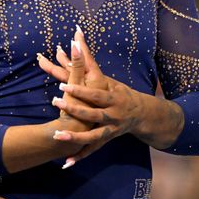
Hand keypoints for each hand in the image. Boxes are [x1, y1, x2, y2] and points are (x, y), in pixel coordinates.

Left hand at [38, 26, 145, 165]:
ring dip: (74, 138)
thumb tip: (74, 35)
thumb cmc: (120, 92)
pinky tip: (66, 164)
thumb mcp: (107, 77)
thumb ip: (88, 60)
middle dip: (74, 110)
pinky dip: (79, 157)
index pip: (94, 94)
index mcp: (112, 98)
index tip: (61, 86)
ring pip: (91, 136)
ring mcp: (109, 130)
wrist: (142, 116)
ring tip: (57, 136)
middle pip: (92, 114)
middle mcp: (112, 115)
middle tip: (56, 104)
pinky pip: (91, 151)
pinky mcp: (105, 140)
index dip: (79, 91)